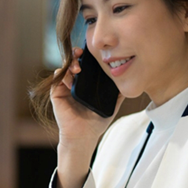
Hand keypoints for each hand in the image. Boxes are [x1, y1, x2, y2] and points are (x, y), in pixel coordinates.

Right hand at [52, 48, 124, 187]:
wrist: (84, 136)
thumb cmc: (97, 121)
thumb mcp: (112, 104)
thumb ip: (119, 93)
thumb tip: (130, 81)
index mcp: (88, 83)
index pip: (88, 64)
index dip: (89, 56)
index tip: (94, 52)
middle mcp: (76, 82)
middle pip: (75, 61)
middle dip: (78, 54)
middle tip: (82, 53)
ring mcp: (65, 87)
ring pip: (65, 67)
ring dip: (71, 63)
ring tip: (78, 67)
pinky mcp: (57, 93)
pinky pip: (57, 78)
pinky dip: (62, 73)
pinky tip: (71, 76)